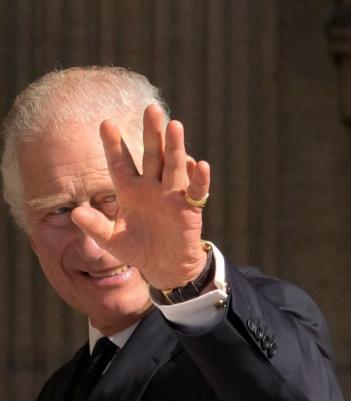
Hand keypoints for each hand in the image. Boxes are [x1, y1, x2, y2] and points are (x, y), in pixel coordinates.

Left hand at [71, 104, 211, 289]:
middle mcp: (151, 186)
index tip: (106, 123)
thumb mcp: (110, 240)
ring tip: (174, 125)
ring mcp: (172, 195)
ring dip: (174, 147)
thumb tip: (75, 212)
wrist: (163, 266)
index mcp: (129, 189)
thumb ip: (94, 226)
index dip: (114, 144)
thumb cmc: (136, 248)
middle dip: (151, 133)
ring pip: (173, 166)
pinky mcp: (190, 209)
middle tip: (151, 108)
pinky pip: (195, 191)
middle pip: (152, 155)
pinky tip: (199, 164)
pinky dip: (199, 179)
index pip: (121, 162)